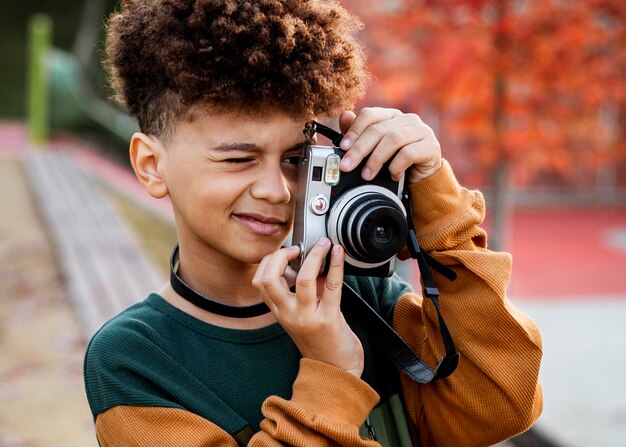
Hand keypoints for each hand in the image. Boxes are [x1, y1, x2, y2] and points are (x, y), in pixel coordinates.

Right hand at [252, 239, 363, 376]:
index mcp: (280, 313)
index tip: (286, 252)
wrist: (337, 372)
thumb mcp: (303, 316)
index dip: (269, 261)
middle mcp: (289, 315)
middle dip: (281, 256)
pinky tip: (338, 253)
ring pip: (304, 279)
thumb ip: (303, 292)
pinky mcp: (329, 320)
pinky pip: (332, 286)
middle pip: (269, 279)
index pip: (260, 282)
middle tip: (297, 248)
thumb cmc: (322, 342)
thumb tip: (310, 262)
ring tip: (323, 244)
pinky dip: (336, 265)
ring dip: (314, 256)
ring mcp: (308, 318)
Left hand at [338, 108, 441, 183]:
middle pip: (378, 129)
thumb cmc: (397, 161)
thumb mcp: (375, 150)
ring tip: (366, 175)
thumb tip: (344, 117)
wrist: (423, 178)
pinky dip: (396, 166)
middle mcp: (407, 119)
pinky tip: (392, 175)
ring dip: (376, 159)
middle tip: (347, 165)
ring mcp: (421, 131)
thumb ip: (360, 134)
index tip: (342, 147)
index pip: (369, 115)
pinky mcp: (431, 146)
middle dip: (359, 149)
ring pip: (393, 139)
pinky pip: (409, 153)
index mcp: (391, 116)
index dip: (354, 130)